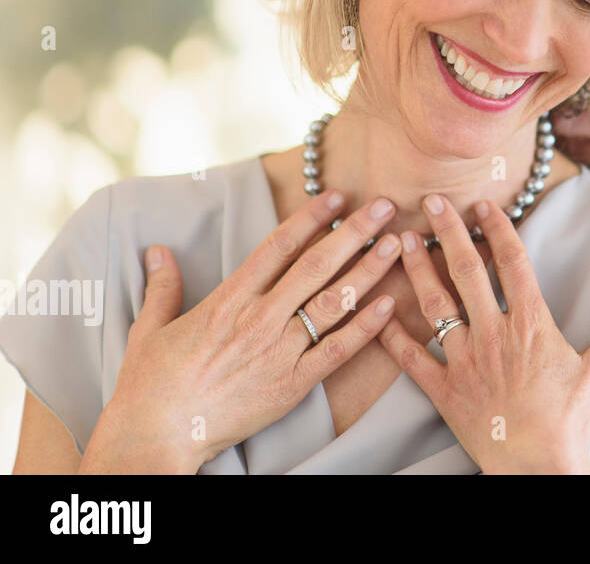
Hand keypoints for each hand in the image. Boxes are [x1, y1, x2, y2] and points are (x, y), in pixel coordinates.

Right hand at [78, 192, 403, 472]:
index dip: (311, 217)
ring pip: (333, 303)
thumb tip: (157, 251)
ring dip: (369, 271)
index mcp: (229, 300)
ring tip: (397, 245)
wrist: (155, 436)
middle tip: (384, 206)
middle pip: (316, 266)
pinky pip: (337, 351)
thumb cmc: (150, 385)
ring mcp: (279, 352)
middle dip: (354, 232)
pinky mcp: (292, 385)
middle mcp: (260, 319)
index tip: (338, 195)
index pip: (279, 246)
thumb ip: (162, 287)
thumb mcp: (150, 328)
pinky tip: (389, 304)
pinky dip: (366, 328)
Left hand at [378, 193, 589, 473]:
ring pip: (435, 306)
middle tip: (431, 201)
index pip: (511, 262)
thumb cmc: (573, 418)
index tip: (482, 203)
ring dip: (417, 269)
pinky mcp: (444, 392)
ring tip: (401, 240)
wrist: (538, 467)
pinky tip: (379, 313)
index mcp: (530, 323)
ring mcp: (464, 362)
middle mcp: (492, 334)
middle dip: (447, 232)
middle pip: (466, 271)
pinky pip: (411, 360)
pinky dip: (393, 336)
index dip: (496, 228)